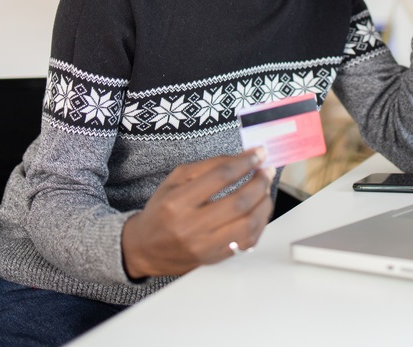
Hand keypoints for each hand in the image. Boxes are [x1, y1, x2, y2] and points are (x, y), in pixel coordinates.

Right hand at [121, 148, 274, 278]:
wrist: (146, 248)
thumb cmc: (162, 210)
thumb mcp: (175, 180)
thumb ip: (208, 166)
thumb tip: (241, 158)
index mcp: (177, 202)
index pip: (220, 177)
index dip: (245, 162)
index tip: (258, 153)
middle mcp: (191, 227)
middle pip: (238, 203)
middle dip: (259, 183)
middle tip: (266, 171)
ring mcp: (204, 246)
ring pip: (247, 225)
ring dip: (264, 204)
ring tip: (265, 189)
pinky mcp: (215, 258)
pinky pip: (247, 242)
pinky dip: (259, 223)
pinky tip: (259, 210)